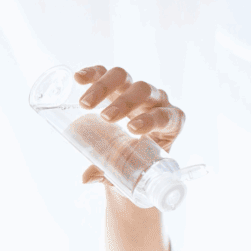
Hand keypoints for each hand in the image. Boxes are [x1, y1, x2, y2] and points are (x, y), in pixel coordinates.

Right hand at [74, 65, 185, 187]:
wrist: (134, 152)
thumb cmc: (138, 162)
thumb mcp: (131, 170)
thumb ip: (113, 172)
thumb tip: (87, 177)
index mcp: (171, 123)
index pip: (165, 116)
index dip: (151, 120)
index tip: (132, 129)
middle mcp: (157, 101)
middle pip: (144, 91)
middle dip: (125, 103)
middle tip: (106, 118)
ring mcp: (136, 90)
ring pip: (124, 78)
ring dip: (104, 88)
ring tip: (85, 104)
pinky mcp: (118, 84)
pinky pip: (106, 73)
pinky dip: (92, 73)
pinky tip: (78, 78)